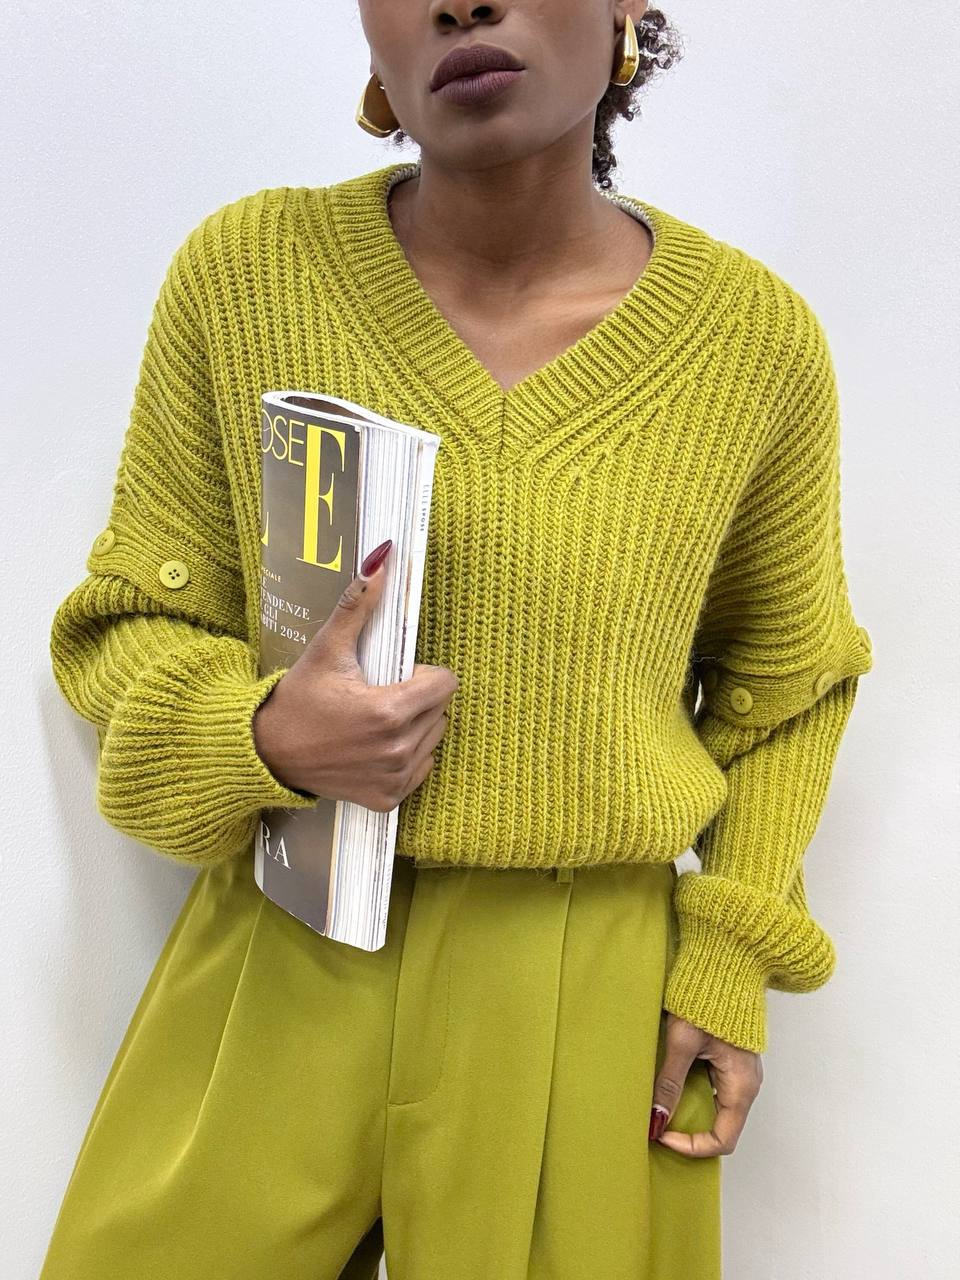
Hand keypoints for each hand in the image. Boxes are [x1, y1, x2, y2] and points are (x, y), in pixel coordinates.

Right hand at [253, 539, 458, 809]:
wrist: (267, 753)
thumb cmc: (297, 699)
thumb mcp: (327, 648)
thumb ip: (358, 604)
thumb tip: (383, 558)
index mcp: (389, 711)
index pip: (446, 683)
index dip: (423, 673)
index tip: (394, 674)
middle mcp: (397, 750)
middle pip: (441, 710)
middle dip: (418, 697)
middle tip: (378, 695)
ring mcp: (394, 778)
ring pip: (434, 738)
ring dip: (415, 726)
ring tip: (375, 721)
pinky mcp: (387, 799)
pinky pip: (421, 768)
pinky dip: (406, 755)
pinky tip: (374, 747)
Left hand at [649, 1011, 762, 1156]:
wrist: (728, 966)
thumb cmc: (710, 998)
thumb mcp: (683, 1042)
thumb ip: (669, 1082)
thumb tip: (656, 1118)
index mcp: (741, 1086)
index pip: (722, 1140)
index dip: (692, 1146)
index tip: (662, 1134)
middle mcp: (746, 1085)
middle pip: (721, 1127)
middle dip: (689, 1131)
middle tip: (658, 1122)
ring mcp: (741, 1073)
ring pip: (716, 1109)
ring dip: (690, 1112)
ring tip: (661, 1104)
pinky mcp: (732, 1061)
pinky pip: (714, 1090)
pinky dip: (693, 1095)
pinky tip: (672, 1084)